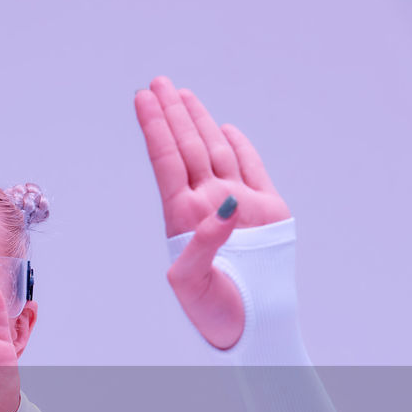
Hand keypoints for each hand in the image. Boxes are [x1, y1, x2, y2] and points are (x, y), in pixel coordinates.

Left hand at [134, 77, 291, 348]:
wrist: (251, 329)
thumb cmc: (213, 313)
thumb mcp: (190, 282)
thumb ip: (202, 244)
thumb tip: (226, 206)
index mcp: (183, 217)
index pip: (166, 161)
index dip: (155, 127)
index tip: (143, 98)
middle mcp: (207, 205)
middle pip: (186, 148)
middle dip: (172, 115)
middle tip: (158, 83)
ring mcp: (237, 205)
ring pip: (215, 152)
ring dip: (199, 122)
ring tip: (182, 95)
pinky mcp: (268, 211)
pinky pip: (252, 168)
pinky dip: (239, 146)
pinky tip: (224, 128)